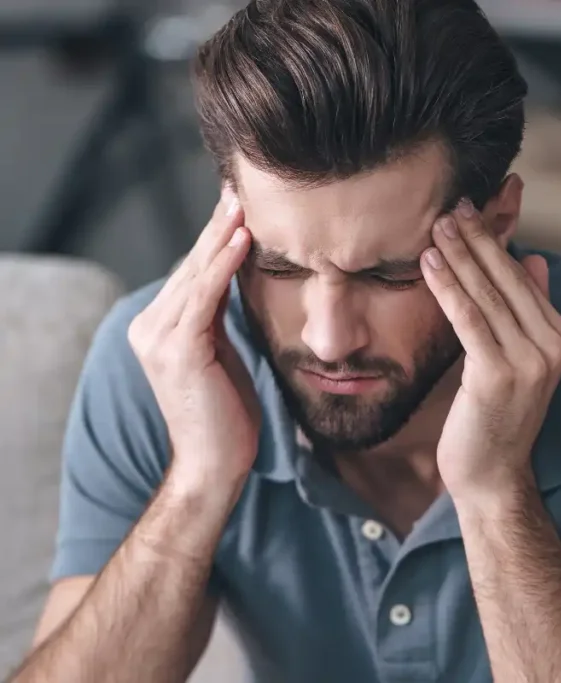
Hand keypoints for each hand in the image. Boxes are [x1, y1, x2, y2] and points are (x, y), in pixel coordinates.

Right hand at [128, 190, 258, 493]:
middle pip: (192, 266)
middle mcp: (150, 326)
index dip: (215, 237)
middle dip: (218, 226)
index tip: (237, 202)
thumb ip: (220, 317)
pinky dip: (223, 265)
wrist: (214, 464)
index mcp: (159, 326)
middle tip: (239, 186)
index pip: (193, 271)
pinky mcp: (177, 350)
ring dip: (222, 235)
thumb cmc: (227, 413)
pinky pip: (204, 297)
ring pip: (196, 275)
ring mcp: (158, 338)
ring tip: (244, 201)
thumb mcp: (223, 353)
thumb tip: (238, 279)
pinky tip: (242, 238)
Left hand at [421, 200, 560, 498]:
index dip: (494, 241)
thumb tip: (535, 259)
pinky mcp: (498, 374)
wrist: (492, 474)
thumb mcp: (520, 358)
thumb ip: (530, 309)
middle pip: (507, 279)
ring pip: (487, 294)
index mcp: (560, 335)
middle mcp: (552, 345)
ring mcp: (529, 361)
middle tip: (451, 205)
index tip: (470, 210)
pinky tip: (430, 263)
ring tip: (437, 224)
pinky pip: (469, 319)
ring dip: (459, 255)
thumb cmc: (497, 415)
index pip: (522, 277)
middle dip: (476, 239)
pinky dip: (448, 287)